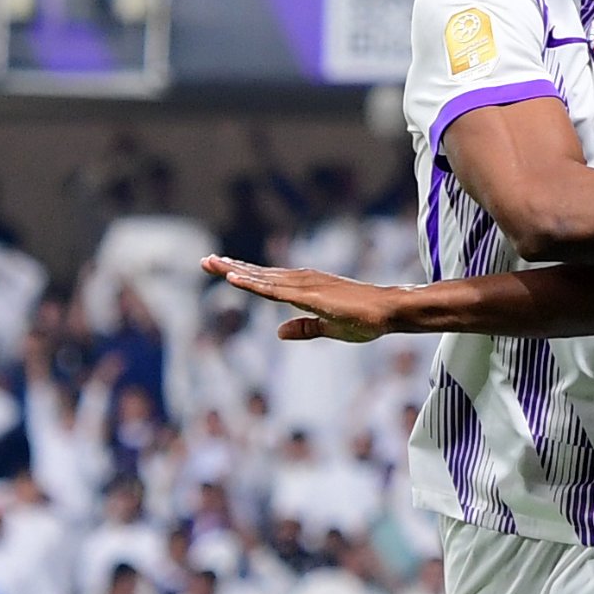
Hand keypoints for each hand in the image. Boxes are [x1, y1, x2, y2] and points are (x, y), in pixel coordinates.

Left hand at [203, 254, 403, 342]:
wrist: (389, 311)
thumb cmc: (364, 318)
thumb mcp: (329, 328)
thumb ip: (304, 328)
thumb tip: (278, 333)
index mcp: (304, 289)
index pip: (266, 281)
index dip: (242, 275)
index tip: (220, 268)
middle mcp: (301, 281)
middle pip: (259, 275)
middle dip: (230, 268)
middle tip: (204, 261)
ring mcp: (305, 285)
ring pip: (262, 279)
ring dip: (236, 271)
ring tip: (211, 264)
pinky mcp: (309, 294)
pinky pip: (274, 290)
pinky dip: (252, 284)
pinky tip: (234, 279)